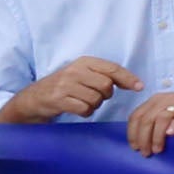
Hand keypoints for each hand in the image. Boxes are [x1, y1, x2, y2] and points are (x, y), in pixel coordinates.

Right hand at [7, 58, 141, 123]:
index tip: (140, 87)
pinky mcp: (59, 99)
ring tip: (82, 102)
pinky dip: (85, 112)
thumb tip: (134, 83)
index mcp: (84, 61)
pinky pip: (84, 109)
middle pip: (106, 85)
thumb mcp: (82, 74)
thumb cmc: (64, 86)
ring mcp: (65, 85)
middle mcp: (74, 70)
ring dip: (94, 105)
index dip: (128, 78)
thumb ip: (104, 75)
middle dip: (105, 95)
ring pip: (96, 99)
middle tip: (94, 96)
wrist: (33, 98)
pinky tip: (76, 109)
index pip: (112, 68)